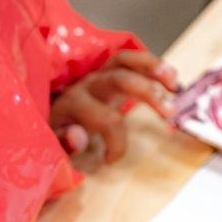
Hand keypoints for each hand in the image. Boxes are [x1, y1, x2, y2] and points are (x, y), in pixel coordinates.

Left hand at [49, 50, 178, 161]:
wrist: (47, 112)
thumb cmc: (55, 129)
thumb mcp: (53, 141)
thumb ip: (63, 141)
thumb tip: (78, 136)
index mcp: (72, 104)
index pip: (104, 119)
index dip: (115, 143)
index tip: (111, 160)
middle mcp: (86, 85)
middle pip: (118, 80)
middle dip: (147, 92)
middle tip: (170, 111)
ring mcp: (97, 75)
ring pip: (124, 61)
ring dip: (151, 67)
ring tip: (174, 82)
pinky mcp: (107, 72)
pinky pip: (128, 61)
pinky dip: (151, 65)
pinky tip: (171, 78)